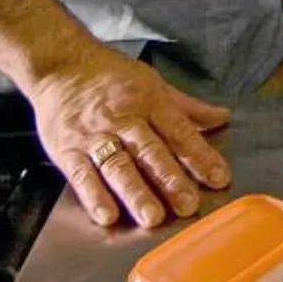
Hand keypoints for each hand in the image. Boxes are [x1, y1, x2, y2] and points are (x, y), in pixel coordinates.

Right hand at [27, 44, 231, 227]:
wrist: (60, 65)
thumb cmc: (109, 75)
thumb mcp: (153, 82)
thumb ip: (186, 107)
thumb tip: (222, 117)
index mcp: (148, 101)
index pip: (179, 131)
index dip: (200, 155)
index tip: (219, 178)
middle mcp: (123, 119)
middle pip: (149, 151)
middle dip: (170, 179)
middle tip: (188, 204)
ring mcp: (94, 136)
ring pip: (118, 166)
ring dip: (135, 192)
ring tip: (152, 216)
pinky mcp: (68, 150)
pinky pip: (82, 175)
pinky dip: (94, 197)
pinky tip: (107, 216)